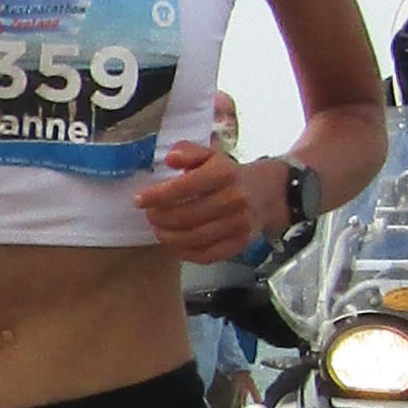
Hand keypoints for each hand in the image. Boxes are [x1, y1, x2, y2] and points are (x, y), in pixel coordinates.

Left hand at [132, 138, 270, 263]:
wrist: (268, 193)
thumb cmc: (230, 174)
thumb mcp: (211, 155)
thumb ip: (189, 152)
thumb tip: (170, 158)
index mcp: (225, 173)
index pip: (185, 187)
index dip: (157, 195)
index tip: (139, 200)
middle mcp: (234, 199)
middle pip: (186, 215)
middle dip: (160, 218)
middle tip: (148, 215)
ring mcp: (239, 224)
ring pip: (194, 238)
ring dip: (169, 237)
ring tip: (158, 230)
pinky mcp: (241, 243)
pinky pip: (207, 255)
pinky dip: (185, 253)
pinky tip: (174, 244)